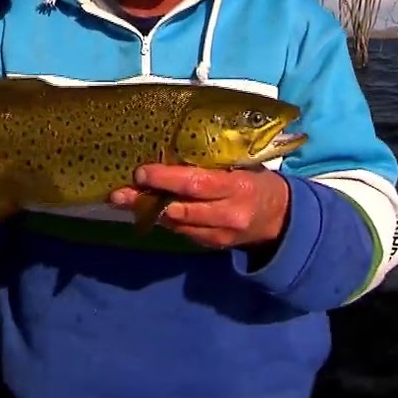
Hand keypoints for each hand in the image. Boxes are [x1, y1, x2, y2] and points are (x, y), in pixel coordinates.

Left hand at [110, 165, 289, 249]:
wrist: (279, 218)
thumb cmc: (256, 181)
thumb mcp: (242, 166)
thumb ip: (212, 164)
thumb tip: (171, 152)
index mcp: (237, 188)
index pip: (196, 184)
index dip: (166, 179)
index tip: (141, 172)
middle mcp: (228, 215)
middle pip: (180, 209)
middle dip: (146, 200)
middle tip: (118, 192)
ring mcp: (219, 234)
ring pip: (176, 224)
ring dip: (148, 212)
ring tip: (122, 200)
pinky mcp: (211, 245)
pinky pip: (181, 232)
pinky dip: (163, 219)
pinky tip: (145, 209)